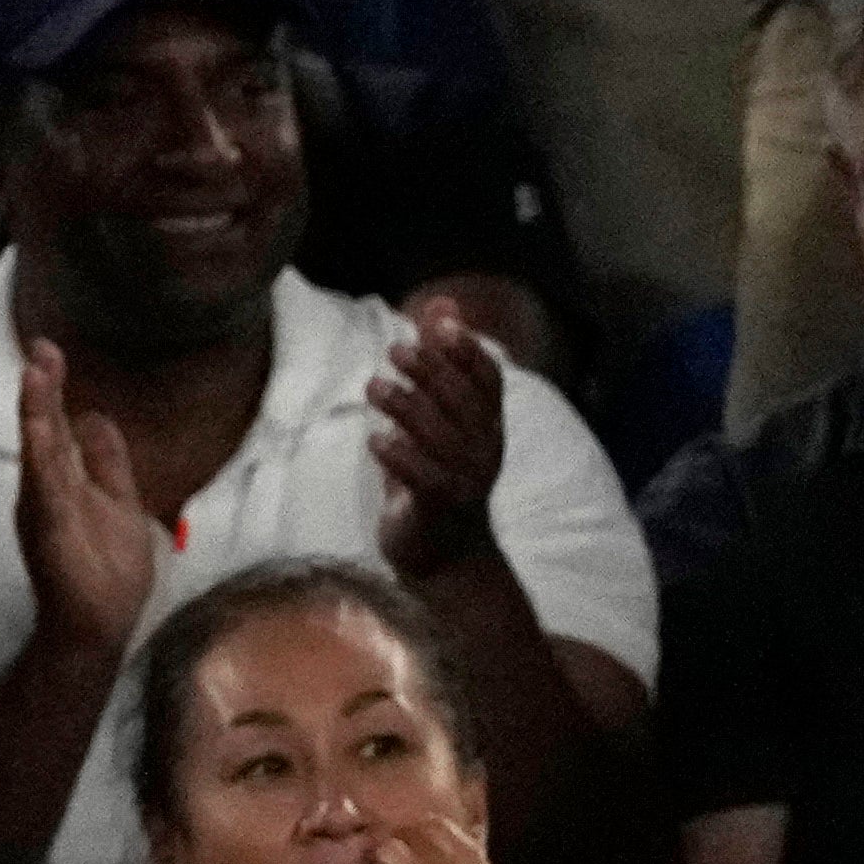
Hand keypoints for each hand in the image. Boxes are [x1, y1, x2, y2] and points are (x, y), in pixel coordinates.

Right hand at [11, 340, 160, 662]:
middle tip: (40, 347)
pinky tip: (39, 423)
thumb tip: (96, 417)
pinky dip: (41, 451)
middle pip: (45, 429)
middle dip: (42, 389)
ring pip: (40, 450)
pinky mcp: (51, 527)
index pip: (59, 426)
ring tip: (35, 371)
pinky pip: (45, 484)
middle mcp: (49, 490)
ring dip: (37, 410)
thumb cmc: (108, 571)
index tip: (48, 352)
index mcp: (66, 480)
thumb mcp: (118, 500)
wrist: (97, 626)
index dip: (53, 390)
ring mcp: (47, 508)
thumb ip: (106, 461)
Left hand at [368, 297, 509, 577]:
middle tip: (396, 350)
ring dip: (405, 407)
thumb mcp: (438, 421)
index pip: (490, 382)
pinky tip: (375, 440)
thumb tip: (439, 304)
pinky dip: (397, 456)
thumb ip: (438, 365)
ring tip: (373, 387)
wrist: (446, 559)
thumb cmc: (436, 480)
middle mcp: (483, 451)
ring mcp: (464, 481)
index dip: (470, 351)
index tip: (441, 325)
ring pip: (439, 436)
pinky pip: (421, 477)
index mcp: (488, 428)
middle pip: (462, 402)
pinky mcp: (437, 508)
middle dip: (430, 371)